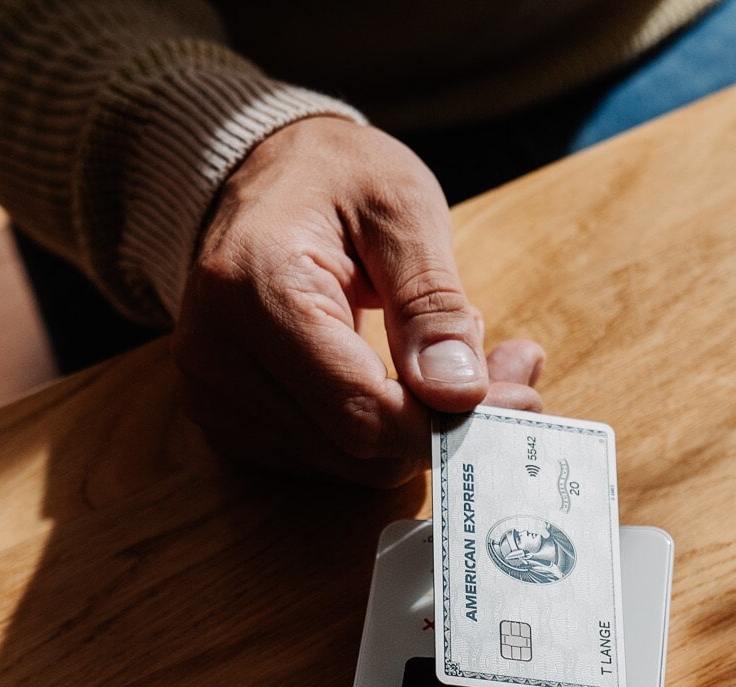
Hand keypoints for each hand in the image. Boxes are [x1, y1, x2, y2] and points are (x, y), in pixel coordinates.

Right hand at [175, 117, 544, 485]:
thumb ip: (430, 301)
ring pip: (348, 464)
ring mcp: (215, 397)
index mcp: (253, 293)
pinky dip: (381, 431)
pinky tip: (406, 378)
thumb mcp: (401, 207)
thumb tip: (459, 393)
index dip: (449, 421)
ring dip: (418, 428)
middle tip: (511, 368)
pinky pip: (326, 457)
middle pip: (357, 447)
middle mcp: (215, 358)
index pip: (362, 409)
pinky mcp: (228, 420)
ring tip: (459, 358)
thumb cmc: (332, 176)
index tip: (519, 393)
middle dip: (447, 422)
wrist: (262, 173)